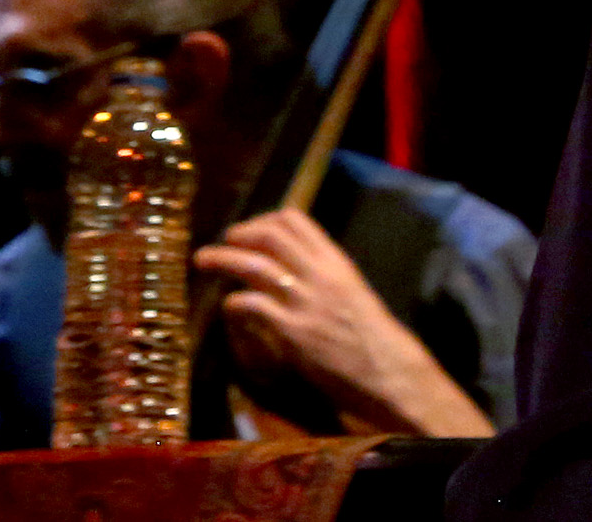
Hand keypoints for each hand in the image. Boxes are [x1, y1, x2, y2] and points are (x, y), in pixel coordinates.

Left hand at [193, 207, 494, 437]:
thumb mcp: (350, 293)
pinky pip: (254, 306)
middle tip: (222, 242)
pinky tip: (229, 307)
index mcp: (336, 262)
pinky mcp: (294, 332)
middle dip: (240, 234)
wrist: (388, 369)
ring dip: (224, 259)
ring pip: (256, 265)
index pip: (296, 221)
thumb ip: (322, 279)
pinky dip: (234, 301)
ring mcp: (306, 302)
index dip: (263, 220)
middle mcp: (321, 274)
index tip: (246, 232)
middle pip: (272, 235)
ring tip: (203, 260)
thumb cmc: (371, 336)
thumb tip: (289, 273)